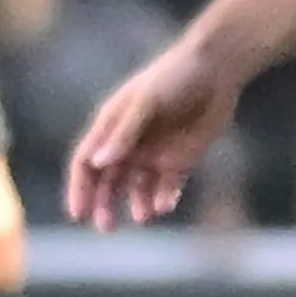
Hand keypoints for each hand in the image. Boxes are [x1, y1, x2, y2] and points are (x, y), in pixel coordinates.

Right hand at [69, 39, 244, 228]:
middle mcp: (129, 144)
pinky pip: (167, 188)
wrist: (216, 69)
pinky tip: (164, 204)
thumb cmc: (174, 76)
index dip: (79, 188)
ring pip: (137, 190)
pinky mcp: (181, 160)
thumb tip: (98, 163)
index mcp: (112, 126)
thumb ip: (124, 132)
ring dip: (136, 205)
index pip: (86, 163)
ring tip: (143, 217)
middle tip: (105, 227)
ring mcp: (154, 153)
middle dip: (104, 205)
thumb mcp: (146, 102)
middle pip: (108, 182)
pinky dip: (163, 199)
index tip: (79, 213)